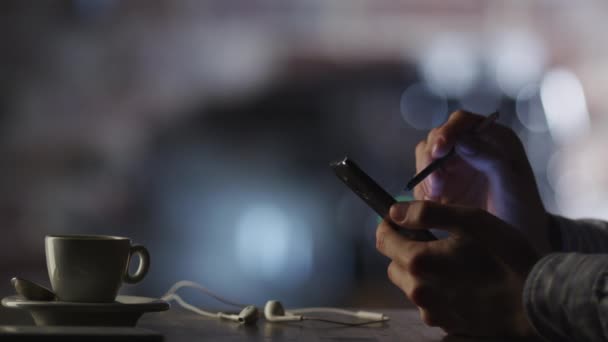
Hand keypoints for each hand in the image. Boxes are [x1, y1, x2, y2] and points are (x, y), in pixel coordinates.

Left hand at [376, 201, 540, 336]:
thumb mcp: (470, 220)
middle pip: (394, 266)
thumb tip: (395, 212)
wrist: (536, 301)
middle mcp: (418, 291)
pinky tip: (460, 283)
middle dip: (404, 250)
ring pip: (410, 286)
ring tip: (451, 263)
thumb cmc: (505, 255)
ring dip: (419, 272)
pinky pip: (428, 303)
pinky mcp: (446, 325)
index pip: (383, 241)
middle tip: (431, 240)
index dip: (388, 226)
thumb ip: (427, 213)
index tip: (397, 219)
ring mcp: (431, 312)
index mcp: (418, 262)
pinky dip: (435, 291)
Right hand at [414, 110, 550, 253]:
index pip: (462, 122)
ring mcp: (454, 168)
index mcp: (493, 140)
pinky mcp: (441, 188)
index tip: (441, 148)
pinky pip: (422, 182)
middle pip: (438, 137)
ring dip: (426, 174)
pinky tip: (433, 204)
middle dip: (431, 155)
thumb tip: (462, 141)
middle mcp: (470, 149)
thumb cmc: (523, 213)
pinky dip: (423, 191)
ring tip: (436, 195)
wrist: (517, 245)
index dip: (448, 130)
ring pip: (425, 158)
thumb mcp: (513, 185)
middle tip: (436, 180)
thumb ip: (491, 159)